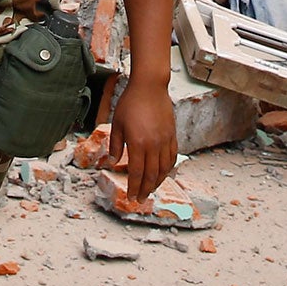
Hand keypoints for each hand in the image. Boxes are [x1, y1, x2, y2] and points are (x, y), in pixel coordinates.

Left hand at [110, 79, 176, 203]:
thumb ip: (116, 145)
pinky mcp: (172, 135)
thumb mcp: (117, 124)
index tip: (131, 197)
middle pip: (151, 175)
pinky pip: (172, 157)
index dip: (134, 187)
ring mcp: (165, 141)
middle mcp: (154, 145)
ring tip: (151, 190)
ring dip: (157, 182)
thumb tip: (114, 163)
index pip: (137, 173)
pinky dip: (168, 169)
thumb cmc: (131, 102)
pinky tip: (163, 173)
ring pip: (164, 169)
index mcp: (138, 143)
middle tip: (141, 199)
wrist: (150, 86)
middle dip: (145, 190)